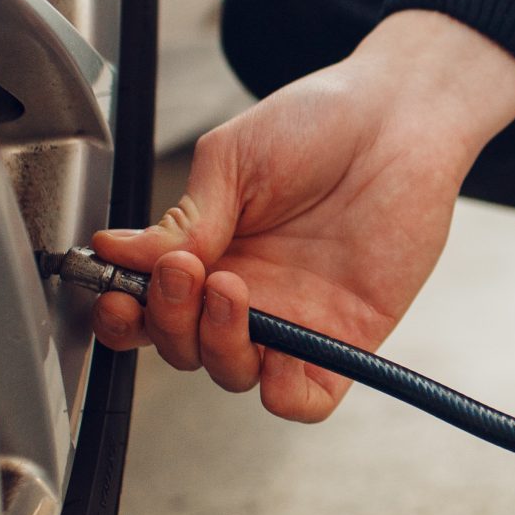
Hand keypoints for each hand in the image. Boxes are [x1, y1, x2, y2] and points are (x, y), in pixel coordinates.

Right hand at [89, 11, 514, 420]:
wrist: (396, 116)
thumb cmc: (318, 123)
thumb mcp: (232, 160)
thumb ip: (183, 218)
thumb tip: (120, 253)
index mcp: (209, 253)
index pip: (150, 310)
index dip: (124, 315)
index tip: (118, 293)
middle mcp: (246, 293)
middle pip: (183, 348)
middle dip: (169, 320)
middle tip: (181, 272)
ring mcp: (294, 318)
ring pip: (233, 373)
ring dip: (217, 345)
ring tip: (228, 287)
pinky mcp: (345, 337)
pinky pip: (306, 397)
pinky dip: (282, 395)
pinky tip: (274, 358)